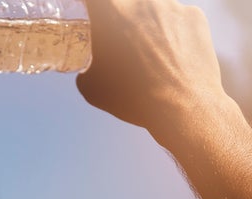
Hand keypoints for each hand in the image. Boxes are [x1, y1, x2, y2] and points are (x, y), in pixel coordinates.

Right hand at [77, 0, 223, 134]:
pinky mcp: (193, 15)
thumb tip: (89, 64)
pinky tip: (168, 55)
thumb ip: (85, 65)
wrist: (183, 107)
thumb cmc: (135, 97)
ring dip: (144, 25)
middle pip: (123, 4)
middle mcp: (140, 2)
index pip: (92, 0)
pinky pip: (174, 17)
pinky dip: (169, 32)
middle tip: (117, 40)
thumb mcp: (91, 86)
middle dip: (117, 19)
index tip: (87, 15)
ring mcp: (171, 5)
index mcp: (110, 13)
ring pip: (149, 9)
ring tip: (147, 53)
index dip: (88, 7)